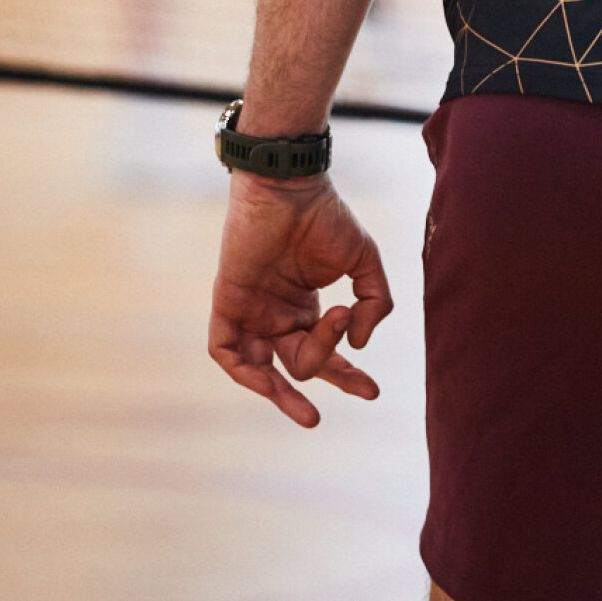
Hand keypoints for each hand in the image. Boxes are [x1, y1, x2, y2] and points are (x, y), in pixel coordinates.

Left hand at [208, 173, 393, 425]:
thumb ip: (375, 301)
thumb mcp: (364, 261)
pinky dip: (245, 372)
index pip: (325, 351)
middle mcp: (276, 313)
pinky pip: (226, 351)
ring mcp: (251, 310)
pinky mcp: (227, 303)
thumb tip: (360, 343)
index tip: (372, 390)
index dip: (347, 375)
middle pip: (299, 363)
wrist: (290, 186)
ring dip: (282, 394)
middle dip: (328, 377)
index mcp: (304, 305)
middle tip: (356, 388)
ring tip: (310, 414)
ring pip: (261, 368)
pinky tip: (271, 383)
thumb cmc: (325, 215)